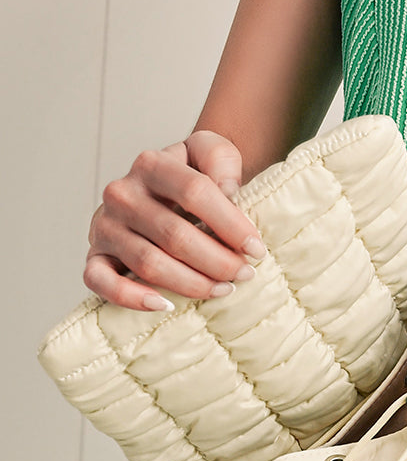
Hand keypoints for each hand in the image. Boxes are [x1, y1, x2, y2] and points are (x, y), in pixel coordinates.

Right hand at [83, 130, 266, 310]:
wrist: (161, 197)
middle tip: (244, 274)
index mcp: (151, 164)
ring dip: (191, 283)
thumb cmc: (192, 182)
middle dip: (217, 261)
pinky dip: (132, 298)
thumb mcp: (211, 154)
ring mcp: (105, 227)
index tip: (256, 249)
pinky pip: (101, 281)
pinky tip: (165, 305)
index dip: (230, 224)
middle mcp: (122, 194)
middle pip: (175, 234)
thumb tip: (227, 188)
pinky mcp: (96, 257)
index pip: (195, 192)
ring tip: (222, 290)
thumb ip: (220, 158)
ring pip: (149, 263)